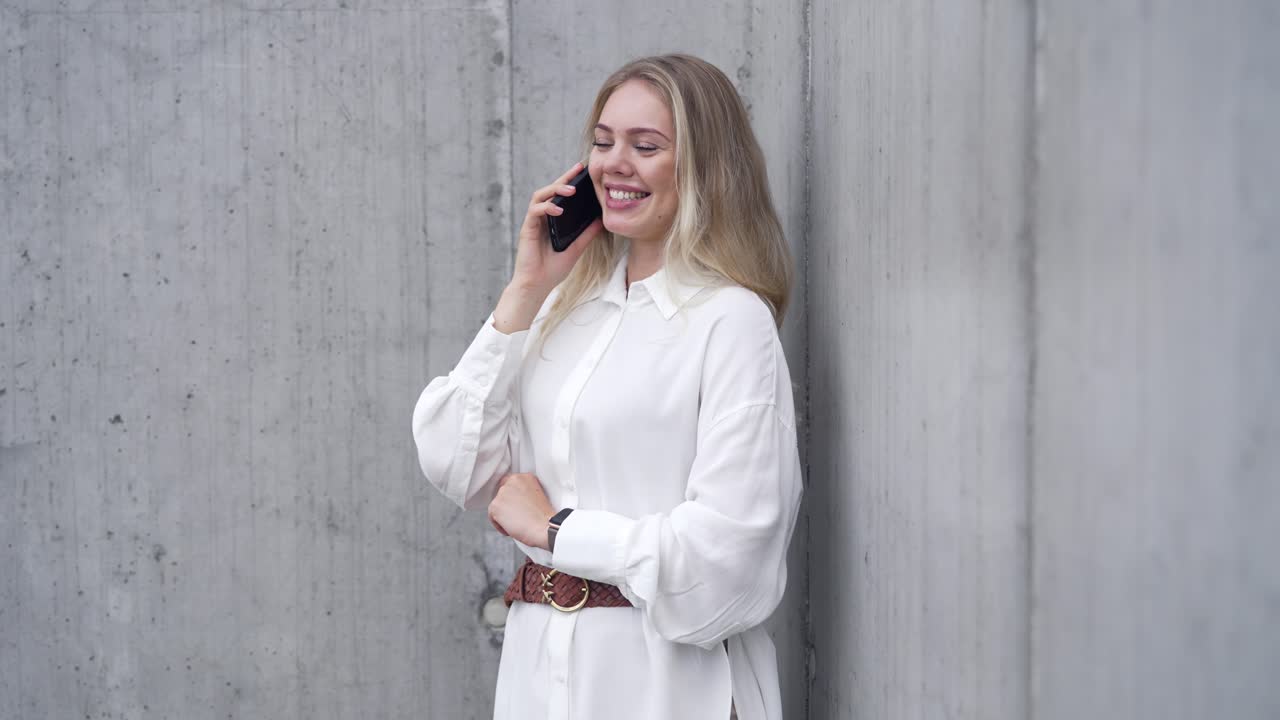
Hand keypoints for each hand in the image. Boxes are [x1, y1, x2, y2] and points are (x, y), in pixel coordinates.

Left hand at [487, 473, 556, 549]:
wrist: (546, 526)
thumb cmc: (545, 517)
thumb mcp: (538, 496)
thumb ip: (524, 493)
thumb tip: (514, 502)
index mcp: (526, 476)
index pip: (511, 484)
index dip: (513, 498)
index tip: (517, 506)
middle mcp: (513, 480)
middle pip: (502, 494)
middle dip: (508, 505)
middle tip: (517, 516)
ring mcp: (503, 492)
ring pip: (497, 506)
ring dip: (504, 515)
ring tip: (517, 523)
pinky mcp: (496, 505)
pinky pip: (492, 517)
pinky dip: (500, 526)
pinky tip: (512, 528)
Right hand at [510, 162, 603, 297]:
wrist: (537, 286)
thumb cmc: (553, 269)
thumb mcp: (576, 248)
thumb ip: (587, 234)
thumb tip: (601, 220)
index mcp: (552, 220)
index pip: (560, 196)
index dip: (570, 182)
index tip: (583, 172)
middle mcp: (542, 218)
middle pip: (550, 191)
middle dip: (564, 178)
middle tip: (578, 169)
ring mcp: (533, 222)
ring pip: (540, 196)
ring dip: (555, 190)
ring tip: (571, 190)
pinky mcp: (527, 229)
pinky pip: (534, 211)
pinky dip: (546, 207)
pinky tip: (558, 209)